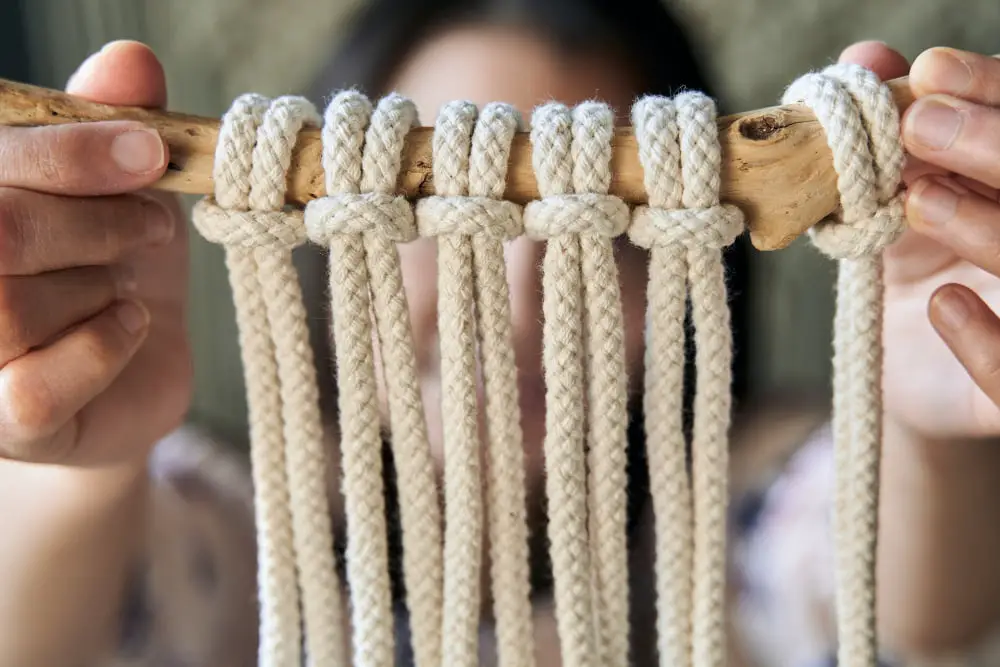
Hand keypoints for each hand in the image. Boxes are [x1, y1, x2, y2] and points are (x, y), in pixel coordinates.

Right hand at [0, 41, 190, 466]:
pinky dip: (102, 347)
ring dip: (99, 286)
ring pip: (8, 309)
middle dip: (97, 222)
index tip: (150, 153)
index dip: (71, 153)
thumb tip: (130, 60)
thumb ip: (111, 126)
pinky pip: (34, 388)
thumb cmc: (111, 265)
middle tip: (154, 225)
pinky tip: (128, 326)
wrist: (129, 369)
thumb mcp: (119, 189)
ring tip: (127, 284)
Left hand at [836, 43, 999, 440]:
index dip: (997, 91)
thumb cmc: (912, 264)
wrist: (906, 365)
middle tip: (917, 123)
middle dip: (994, 145)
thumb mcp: (888, 196)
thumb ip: (882, 132)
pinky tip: (942, 304)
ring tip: (916, 200)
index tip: (929, 72)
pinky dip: (991, 343)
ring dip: (990, 225)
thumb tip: (864, 55)